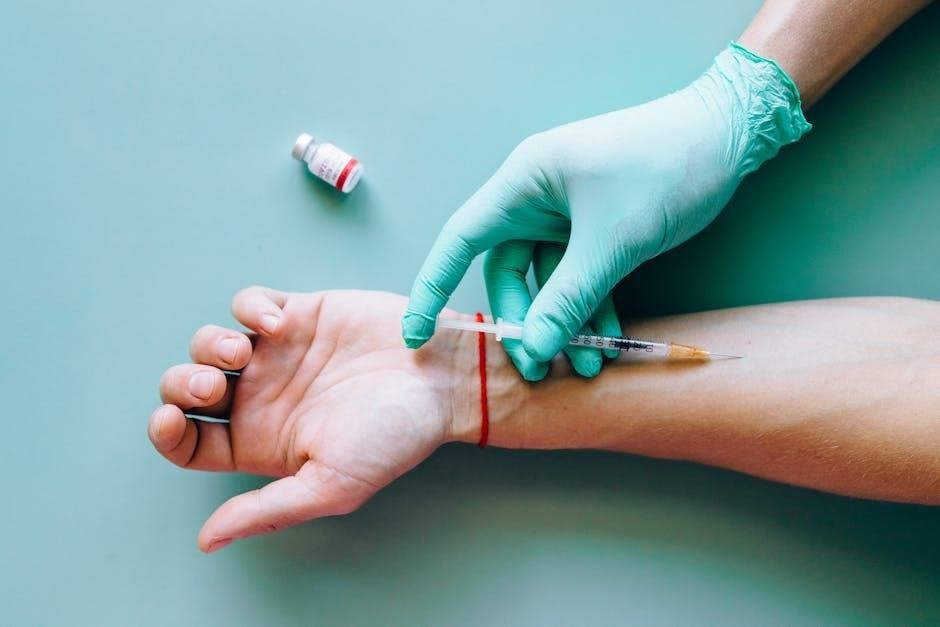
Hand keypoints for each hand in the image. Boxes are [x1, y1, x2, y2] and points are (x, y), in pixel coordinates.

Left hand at [149, 286, 490, 551]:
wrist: (442, 378)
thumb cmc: (396, 435)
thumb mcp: (331, 485)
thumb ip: (268, 510)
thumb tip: (209, 540)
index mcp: (263, 442)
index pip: (191, 441)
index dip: (167, 431)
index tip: (169, 419)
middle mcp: (264, 398)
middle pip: (188, 389)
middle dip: (181, 384)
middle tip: (210, 385)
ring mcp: (279, 353)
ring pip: (210, 342)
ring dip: (209, 344)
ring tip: (240, 352)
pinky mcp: (300, 313)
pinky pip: (250, 303)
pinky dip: (249, 309)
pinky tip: (274, 325)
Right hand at [403, 43, 809, 379]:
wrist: (728, 136)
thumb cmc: (664, 167)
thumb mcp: (612, 240)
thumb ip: (569, 298)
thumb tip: (536, 348)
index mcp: (524, 184)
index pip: (461, 241)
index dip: (433, 287)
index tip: (418, 334)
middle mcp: (537, 199)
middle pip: (509, 273)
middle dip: (524, 322)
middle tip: (541, 366)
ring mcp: (568, 216)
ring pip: (548, 282)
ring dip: (563, 323)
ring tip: (585, 366)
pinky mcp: (597, 230)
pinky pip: (581, 277)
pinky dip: (590, 308)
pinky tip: (608, 339)